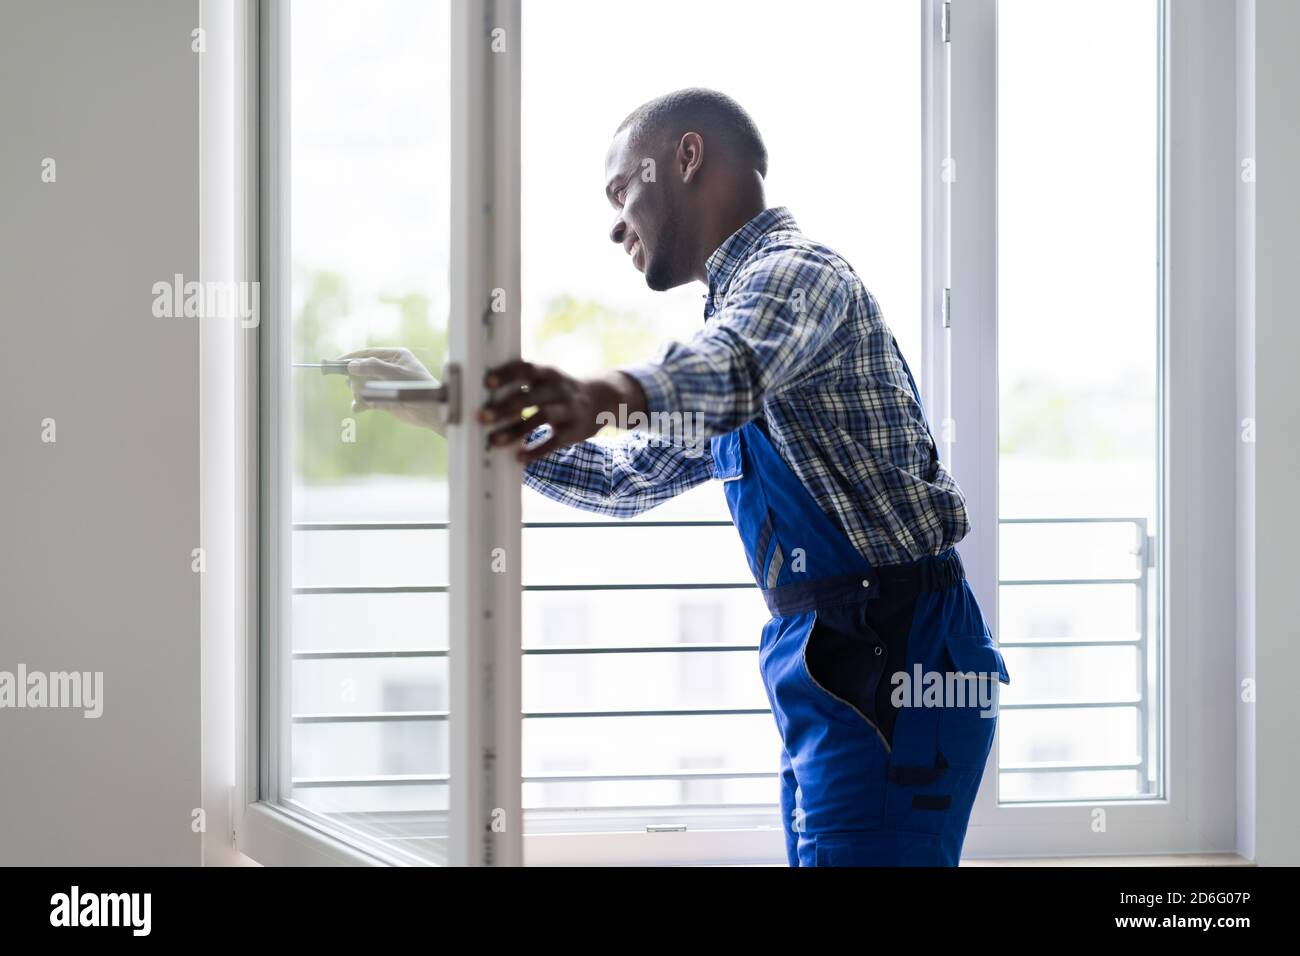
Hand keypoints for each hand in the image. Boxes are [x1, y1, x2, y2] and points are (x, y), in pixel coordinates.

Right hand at [338, 347, 446, 433]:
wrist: (431, 412)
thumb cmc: (418, 388)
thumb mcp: (395, 374)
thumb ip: (373, 367)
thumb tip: (352, 365)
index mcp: (395, 356)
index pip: (368, 353)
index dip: (350, 358)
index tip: (334, 363)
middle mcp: (389, 368)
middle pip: (362, 369)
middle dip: (354, 377)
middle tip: (351, 384)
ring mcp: (386, 384)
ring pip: (361, 385)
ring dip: (357, 391)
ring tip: (362, 397)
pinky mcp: (384, 400)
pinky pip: (366, 400)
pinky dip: (360, 404)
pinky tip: (358, 407)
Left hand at [479, 360, 645, 462]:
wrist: (603, 398)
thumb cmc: (561, 389)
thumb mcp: (547, 378)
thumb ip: (522, 383)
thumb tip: (483, 393)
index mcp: (549, 373)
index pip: (527, 369)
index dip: (507, 374)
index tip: (487, 382)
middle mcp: (560, 389)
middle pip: (531, 396)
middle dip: (505, 407)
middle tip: (482, 417)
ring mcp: (569, 410)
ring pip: (542, 418)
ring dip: (516, 430)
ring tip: (494, 441)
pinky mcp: (575, 431)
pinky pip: (555, 441)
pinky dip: (536, 451)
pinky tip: (519, 458)